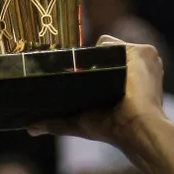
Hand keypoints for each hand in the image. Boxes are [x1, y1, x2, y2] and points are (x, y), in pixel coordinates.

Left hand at [28, 36, 163, 151]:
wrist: (136, 129)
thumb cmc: (112, 129)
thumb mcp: (81, 123)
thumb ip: (56, 122)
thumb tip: (29, 128)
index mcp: (127, 79)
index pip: (103, 61)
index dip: (88, 67)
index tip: (76, 76)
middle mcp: (138, 66)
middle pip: (104, 52)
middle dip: (92, 61)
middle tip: (79, 75)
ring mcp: (142, 58)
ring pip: (107, 46)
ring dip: (97, 57)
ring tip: (87, 72)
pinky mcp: (144, 53)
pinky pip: (114, 44)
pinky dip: (104, 50)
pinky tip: (99, 64)